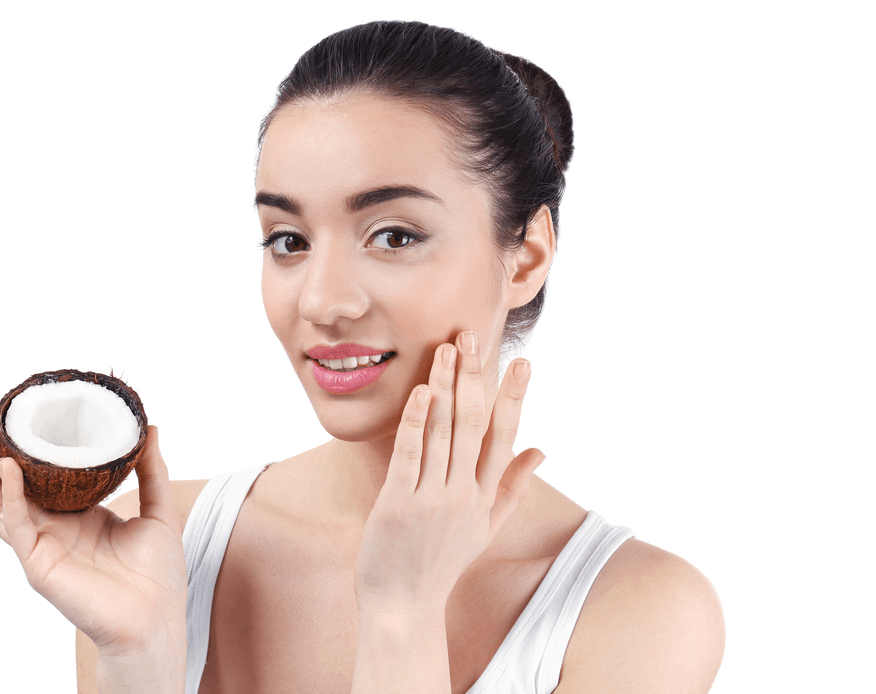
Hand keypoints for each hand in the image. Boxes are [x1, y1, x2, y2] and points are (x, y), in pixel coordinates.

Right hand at [0, 427, 186, 657]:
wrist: (157, 619)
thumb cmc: (159, 575)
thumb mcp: (159, 511)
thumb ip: (153, 471)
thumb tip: (150, 429)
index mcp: (81, 518)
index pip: (48, 482)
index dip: (38, 455)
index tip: (36, 421)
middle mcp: (57, 531)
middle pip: (16, 492)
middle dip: (0, 460)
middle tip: (0, 426)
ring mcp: (45, 548)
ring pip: (2, 509)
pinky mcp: (39, 564)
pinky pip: (17, 527)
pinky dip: (11, 497)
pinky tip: (10, 471)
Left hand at [354, 331, 543, 614]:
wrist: (405, 606)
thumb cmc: (443, 561)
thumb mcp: (487, 526)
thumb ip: (513, 486)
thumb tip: (542, 449)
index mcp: (484, 496)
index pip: (505, 436)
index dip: (514, 397)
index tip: (522, 362)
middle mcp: (464, 494)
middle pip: (474, 424)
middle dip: (474, 377)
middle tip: (472, 335)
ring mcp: (432, 499)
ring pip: (443, 432)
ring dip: (446, 386)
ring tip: (448, 348)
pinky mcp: (398, 505)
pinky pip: (410, 455)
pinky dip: (416, 422)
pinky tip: (421, 391)